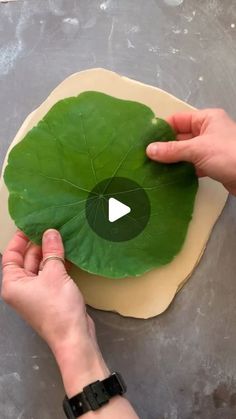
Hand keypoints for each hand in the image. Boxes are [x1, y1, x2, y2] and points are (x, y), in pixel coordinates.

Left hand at [1, 229, 108, 396]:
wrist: (73, 336)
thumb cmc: (57, 307)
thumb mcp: (54, 274)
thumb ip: (52, 251)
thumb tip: (51, 232)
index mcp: (13, 284)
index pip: (11, 256)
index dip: (19, 240)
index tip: (30, 226)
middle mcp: (21, 288)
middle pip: (26, 260)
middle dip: (38, 244)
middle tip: (51, 227)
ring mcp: (36, 293)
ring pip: (40, 267)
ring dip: (49, 253)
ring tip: (60, 236)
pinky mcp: (50, 296)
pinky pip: (50, 275)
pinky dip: (57, 264)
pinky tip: (67, 253)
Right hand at [146, 109, 235, 194]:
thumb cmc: (228, 155)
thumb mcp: (197, 149)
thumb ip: (172, 150)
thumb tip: (149, 150)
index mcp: (207, 119)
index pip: (178, 119)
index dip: (162, 128)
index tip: (145, 140)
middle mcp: (209, 131)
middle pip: (181, 136)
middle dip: (165, 146)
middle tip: (145, 157)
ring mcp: (211, 149)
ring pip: (186, 152)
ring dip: (173, 160)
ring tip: (153, 168)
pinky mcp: (213, 165)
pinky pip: (193, 165)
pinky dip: (182, 170)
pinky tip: (169, 177)